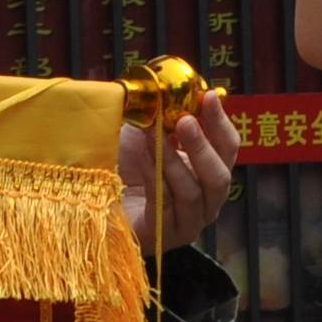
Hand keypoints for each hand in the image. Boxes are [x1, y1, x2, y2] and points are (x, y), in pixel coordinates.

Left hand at [115, 92, 238, 245]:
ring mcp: (189, 221)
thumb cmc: (123, 164)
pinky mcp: (165, 236)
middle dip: (204, 145)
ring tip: (153, 134)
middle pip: (220, 176)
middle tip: (186, 119)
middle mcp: (206, 200)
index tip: (209, 97)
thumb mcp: (145, 130)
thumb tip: (172, 85)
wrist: (93, 200)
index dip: (220, 122)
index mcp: (208, 171)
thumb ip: (163, 112)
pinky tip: (142, 158)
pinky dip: (155, 178)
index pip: (228, 148)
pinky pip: (166, 205)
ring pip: (194, 192)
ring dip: (172, 160)